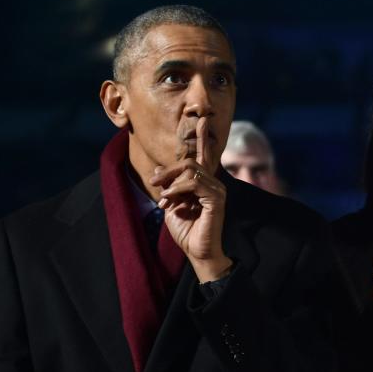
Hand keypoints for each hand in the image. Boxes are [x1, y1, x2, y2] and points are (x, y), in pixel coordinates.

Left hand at [150, 117, 232, 281]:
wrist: (196, 252)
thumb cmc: (186, 230)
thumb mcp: (171, 203)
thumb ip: (168, 186)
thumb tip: (160, 170)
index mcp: (205, 183)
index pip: (205, 155)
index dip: (203, 137)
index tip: (203, 118)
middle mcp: (214, 183)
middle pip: (190, 162)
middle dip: (169, 171)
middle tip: (154, 183)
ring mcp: (217, 191)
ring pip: (192, 171)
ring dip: (172, 183)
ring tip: (164, 198)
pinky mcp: (217, 200)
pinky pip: (194, 183)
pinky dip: (178, 189)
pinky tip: (171, 200)